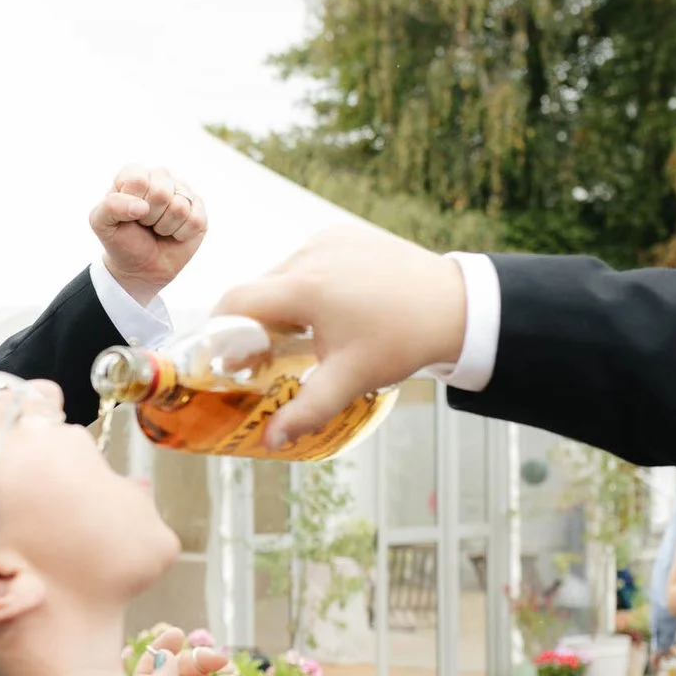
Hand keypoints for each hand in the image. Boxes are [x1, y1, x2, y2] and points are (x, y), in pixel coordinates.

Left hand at [90, 165, 205, 301]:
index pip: (138, 180)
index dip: (132, 204)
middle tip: (144, 224)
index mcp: (134, 173)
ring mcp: (182, 191)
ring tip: (157, 228)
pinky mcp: (198, 209)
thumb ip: (110, 206)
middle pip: (161, 193)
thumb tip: (142, 207)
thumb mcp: (101, 223)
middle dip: (150, 217)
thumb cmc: (121, 240)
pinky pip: (195, 220)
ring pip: (179, 208)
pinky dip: (181, 234)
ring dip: (164, 227)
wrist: (140, 267)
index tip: (129, 215)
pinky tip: (173, 234)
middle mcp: (160, 177)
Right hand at [213, 224, 467, 450]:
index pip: (235, 301)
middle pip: (257, 289)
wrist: (456, 306)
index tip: (222, 355)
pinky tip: (328, 309)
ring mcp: (328, 240)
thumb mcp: (351, 380)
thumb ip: (305, 410)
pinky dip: (305, 283)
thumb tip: (269, 440)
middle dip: (253, 322)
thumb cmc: (402, 341)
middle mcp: (310, 255)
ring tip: (301, 334)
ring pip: (281, 273)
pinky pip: (307, 259)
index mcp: (305, 287)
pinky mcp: (344, 234)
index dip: (219, 329)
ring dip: (280, 302)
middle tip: (263, 355)